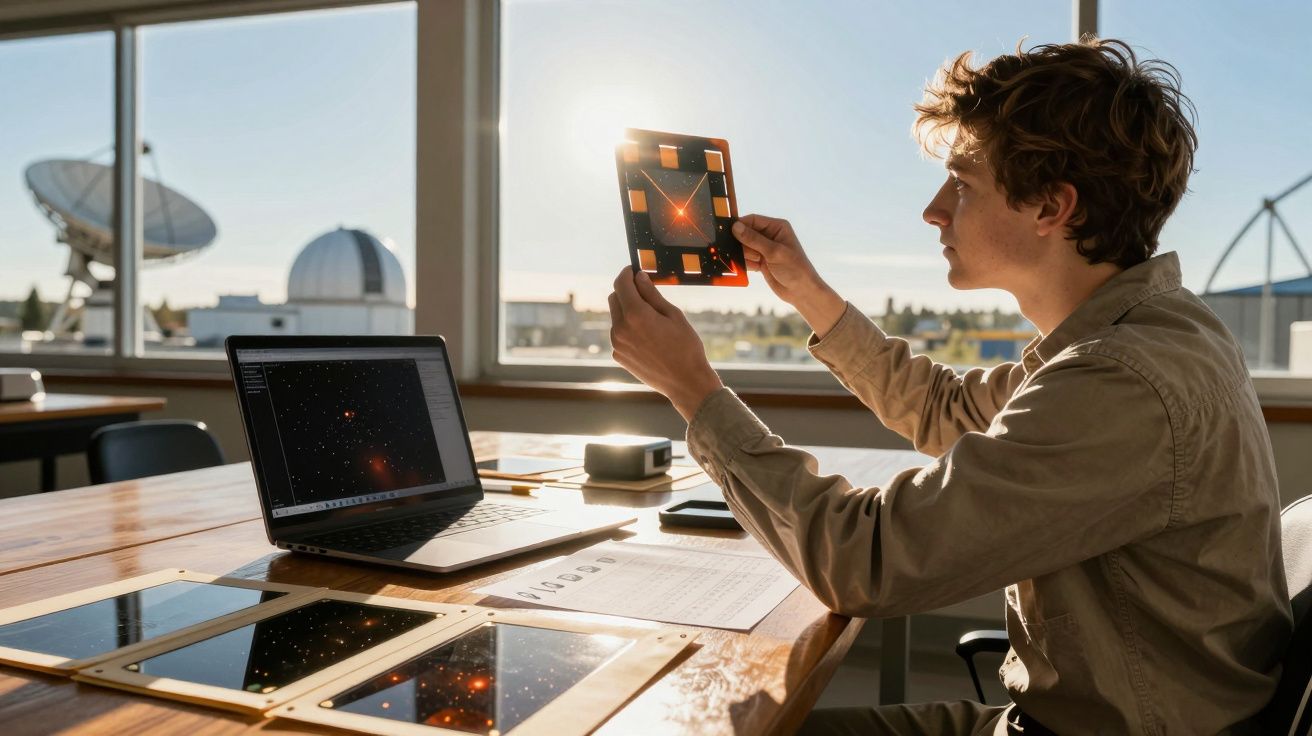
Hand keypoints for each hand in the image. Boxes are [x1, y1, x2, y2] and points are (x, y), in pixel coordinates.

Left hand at [608, 267, 723, 421]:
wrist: (685, 382)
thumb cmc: (686, 346)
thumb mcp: (673, 315)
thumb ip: (652, 294)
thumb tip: (639, 276)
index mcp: (636, 315)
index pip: (621, 283)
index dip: (626, 273)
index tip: (633, 269)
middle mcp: (621, 329)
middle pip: (614, 298)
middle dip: (626, 291)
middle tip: (645, 292)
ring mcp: (617, 344)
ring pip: (615, 317)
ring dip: (627, 310)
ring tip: (650, 320)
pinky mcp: (618, 356)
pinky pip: (618, 334)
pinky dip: (628, 328)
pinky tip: (647, 337)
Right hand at [733, 214, 845, 338]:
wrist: (801, 292)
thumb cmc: (794, 269)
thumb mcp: (774, 252)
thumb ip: (754, 239)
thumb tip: (735, 226)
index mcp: (777, 227)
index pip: (753, 220)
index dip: (740, 225)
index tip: (727, 232)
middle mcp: (770, 236)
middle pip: (745, 234)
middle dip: (741, 243)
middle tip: (740, 252)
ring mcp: (764, 249)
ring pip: (743, 247)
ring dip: (743, 255)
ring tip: (755, 262)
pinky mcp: (760, 261)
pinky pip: (745, 259)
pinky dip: (745, 264)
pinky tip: (754, 269)